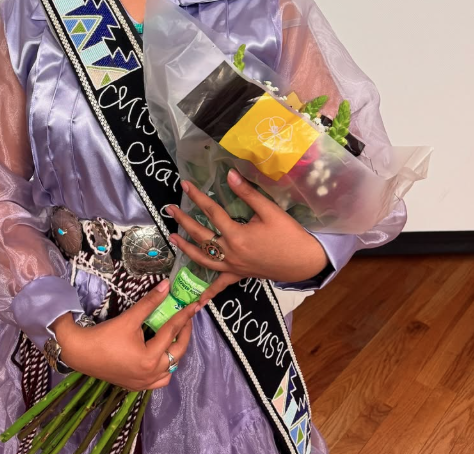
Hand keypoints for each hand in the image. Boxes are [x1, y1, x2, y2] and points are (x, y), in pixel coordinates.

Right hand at [52, 280, 198, 390]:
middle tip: (187, 318)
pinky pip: (159, 380)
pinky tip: (160, 355)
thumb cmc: (104, 336)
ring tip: (175, 336)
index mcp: (150, 358)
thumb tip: (167, 286)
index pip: (172, 332)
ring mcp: (144, 383)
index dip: (184, 316)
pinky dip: (164, 368)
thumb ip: (150, 303)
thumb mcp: (129, 318)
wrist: (80, 353)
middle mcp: (151, 374)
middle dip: (184, 334)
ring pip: (170, 369)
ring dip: (176, 353)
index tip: (195, 305)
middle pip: (177, 353)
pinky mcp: (136, 385)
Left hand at [167, 169, 328, 303]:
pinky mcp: (239, 275)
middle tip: (170, 209)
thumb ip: (248, 193)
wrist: (304, 262)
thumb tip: (230, 175)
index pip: (211, 212)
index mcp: (236, 235)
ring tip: (173, 238)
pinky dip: (208, 292)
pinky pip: (220, 285)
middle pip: (201, 235)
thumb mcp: (270, 210)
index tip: (185, 185)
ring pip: (203, 259)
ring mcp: (233, 266)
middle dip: (183, 221)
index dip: (197, 197)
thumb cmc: (289, 235)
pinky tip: (197, 299)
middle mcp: (230, 252)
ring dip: (186, 248)